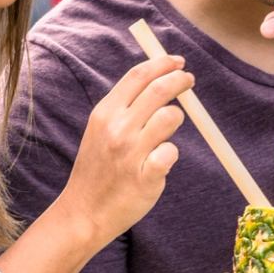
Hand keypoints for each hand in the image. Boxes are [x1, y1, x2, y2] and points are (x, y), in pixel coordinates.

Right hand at [57, 58, 186, 244]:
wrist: (84, 211)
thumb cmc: (97, 169)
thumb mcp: (100, 130)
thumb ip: (124, 108)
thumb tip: (157, 83)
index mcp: (104, 113)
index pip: (138, 76)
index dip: (162, 63)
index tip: (177, 61)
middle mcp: (118, 128)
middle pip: (159, 90)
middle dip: (180, 80)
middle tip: (189, 81)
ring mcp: (131, 152)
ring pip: (170, 117)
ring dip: (176, 118)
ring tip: (167, 130)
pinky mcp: (146, 176)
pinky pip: (171, 153)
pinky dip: (169, 154)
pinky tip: (158, 162)